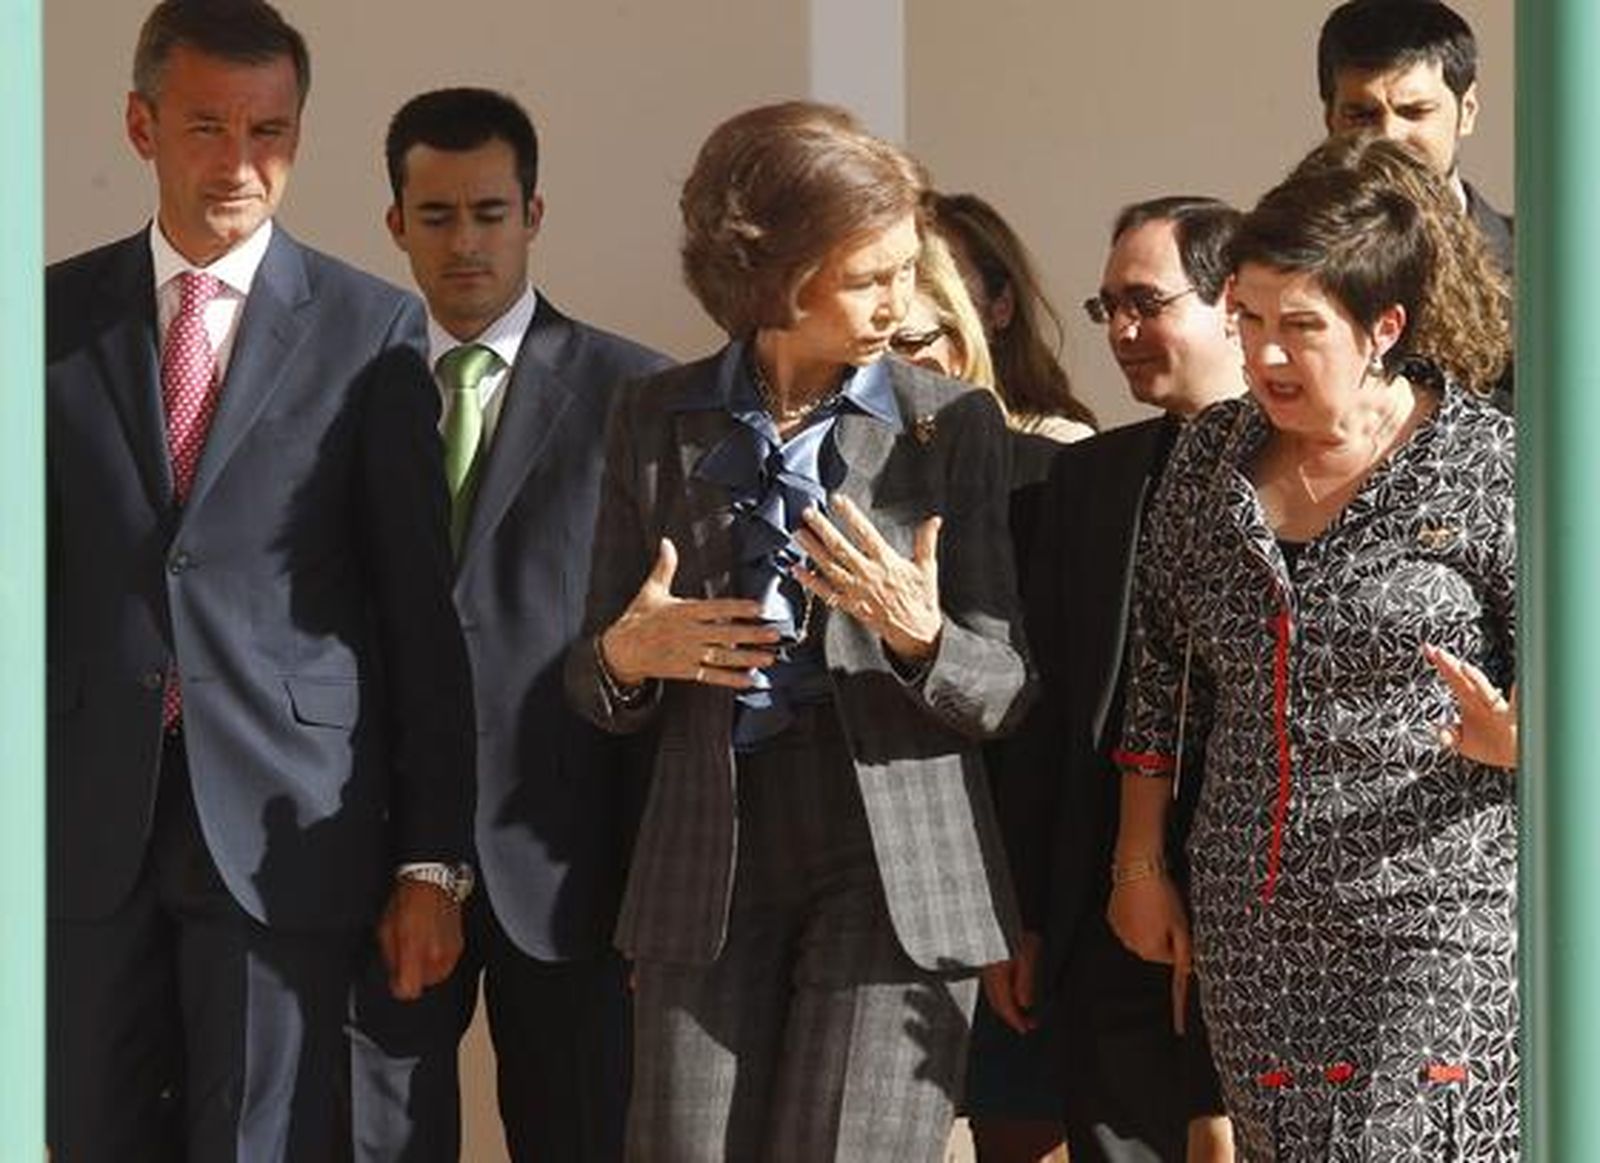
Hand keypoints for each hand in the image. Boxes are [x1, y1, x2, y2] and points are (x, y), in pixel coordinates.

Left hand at [378, 879, 463, 999]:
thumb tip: (394, 977)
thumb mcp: (385, 930)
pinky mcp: (459, 946)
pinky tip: (430, 943)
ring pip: (435, 977)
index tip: (395, 979)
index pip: (408, 990)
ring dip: (426, 969)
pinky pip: (446, 965)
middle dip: (412, 975)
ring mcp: (451, 951)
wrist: (432, 882)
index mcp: (414, 950)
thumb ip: (391, 959)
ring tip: (419, 948)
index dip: (399, 987)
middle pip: (422, 985)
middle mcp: (436, 954)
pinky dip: (437, 960)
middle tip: (405, 956)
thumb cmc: (406, 902)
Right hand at [600, 538, 781, 688]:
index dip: (738, 608)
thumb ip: (664, 567)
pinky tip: (750, 680)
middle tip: (774, 634)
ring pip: (723, 657)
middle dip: (751, 635)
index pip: (716, 609)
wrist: (621, 650)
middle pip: (725, 634)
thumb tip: (666, 541)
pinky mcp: (686, 671)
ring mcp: (688, 654)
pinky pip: (712, 677)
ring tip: (769, 658)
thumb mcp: (651, 590)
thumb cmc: (638, 618)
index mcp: (683, 612)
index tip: (759, 608)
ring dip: (748, 658)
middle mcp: (688, 634)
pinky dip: (731, 680)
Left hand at [792, 495, 942, 661]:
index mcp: (887, 562)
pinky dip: (810, 582)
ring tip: (798, 534)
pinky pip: (826, 593)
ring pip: (829, 567)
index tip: (838, 500)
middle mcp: (868, 575)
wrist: (917, 634)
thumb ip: (926, 541)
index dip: (851, 516)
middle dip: (823, 529)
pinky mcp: (850, 606)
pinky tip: (796, 570)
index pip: (866, 533)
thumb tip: (935, 519)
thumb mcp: (928, 568)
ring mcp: (857, 591)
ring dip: (812, 550)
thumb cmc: (922, 599)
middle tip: (808, 512)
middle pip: (841, 548)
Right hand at [980, 930, 1041, 1033]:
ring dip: (1008, 1006)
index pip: (1006, 1007)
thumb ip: (1025, 982)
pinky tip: (1010, 992)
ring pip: (995, 996)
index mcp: (998, 977)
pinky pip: (994, 986)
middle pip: (998, 1004)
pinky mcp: (987, 963)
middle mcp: (989, 976)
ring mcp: (987, 969)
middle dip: (1012, 1016)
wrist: (992, 916)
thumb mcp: (1025, 956)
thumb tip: (1025, 1004)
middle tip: (1027, 1023)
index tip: (1026, 1028)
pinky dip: (1003, 995)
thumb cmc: (1011, 933)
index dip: (1017, 1021)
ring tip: (1021, 1010)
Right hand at [1107, 871, 1191, 1034]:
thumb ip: (1185, 954)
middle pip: (1157, 949)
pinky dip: (1137, 916)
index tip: (1179, 1031)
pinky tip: (1142, 902)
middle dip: (1166, 938)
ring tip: (1156, 905)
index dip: (1179, 979)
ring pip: (1143, 936)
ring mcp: (1119, 930)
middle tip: (1173, 916)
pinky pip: (1129, 923)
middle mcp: (1132, 946)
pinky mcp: (1112, 915)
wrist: (1138, 867)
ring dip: (1151, 926)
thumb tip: (1189, 975)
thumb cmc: (1165, 897)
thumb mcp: (1182, 925)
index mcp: (1151, 951)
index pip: (1172, 965)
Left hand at [1423, 643, 1516, 768]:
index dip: (1442, 664)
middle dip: (1452, 666)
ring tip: (1464, 668)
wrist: (1518, 757)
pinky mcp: (1514, 720)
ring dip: (1475, 680)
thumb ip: (1450, 735)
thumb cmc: (1493, 745)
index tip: (1428, 649)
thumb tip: (1439, 733)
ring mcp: (1499, 709)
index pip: (1454, 678)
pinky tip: (1516, 686)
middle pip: (1465, 679)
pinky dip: (1519, 695)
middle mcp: (1484, 700)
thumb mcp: (1465, 742)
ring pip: (1486, 692)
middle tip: (1438, 652)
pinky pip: (1518, 706)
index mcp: (1471, 701)